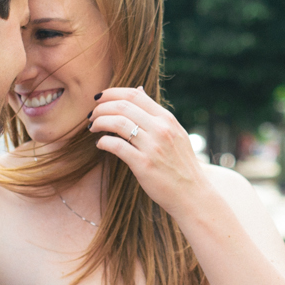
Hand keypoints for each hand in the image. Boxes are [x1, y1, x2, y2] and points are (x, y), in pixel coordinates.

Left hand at [89, 87, 208, 216]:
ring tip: (93, 128)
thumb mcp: (176, 133)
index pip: (134, 94)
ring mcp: (153, 146)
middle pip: (122, 106)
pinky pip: (116, 146)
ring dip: (99, 122)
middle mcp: (161, 129)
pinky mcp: (144, 164)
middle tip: (92, 114)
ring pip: (117, 123)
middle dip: (101, 107)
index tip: (99, 98)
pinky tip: (100, 144)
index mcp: (167, 119)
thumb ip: (156, 114)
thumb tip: (138, 90)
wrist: (192, 194)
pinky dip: (104, 142)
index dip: (112, 93)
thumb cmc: (181, 164)